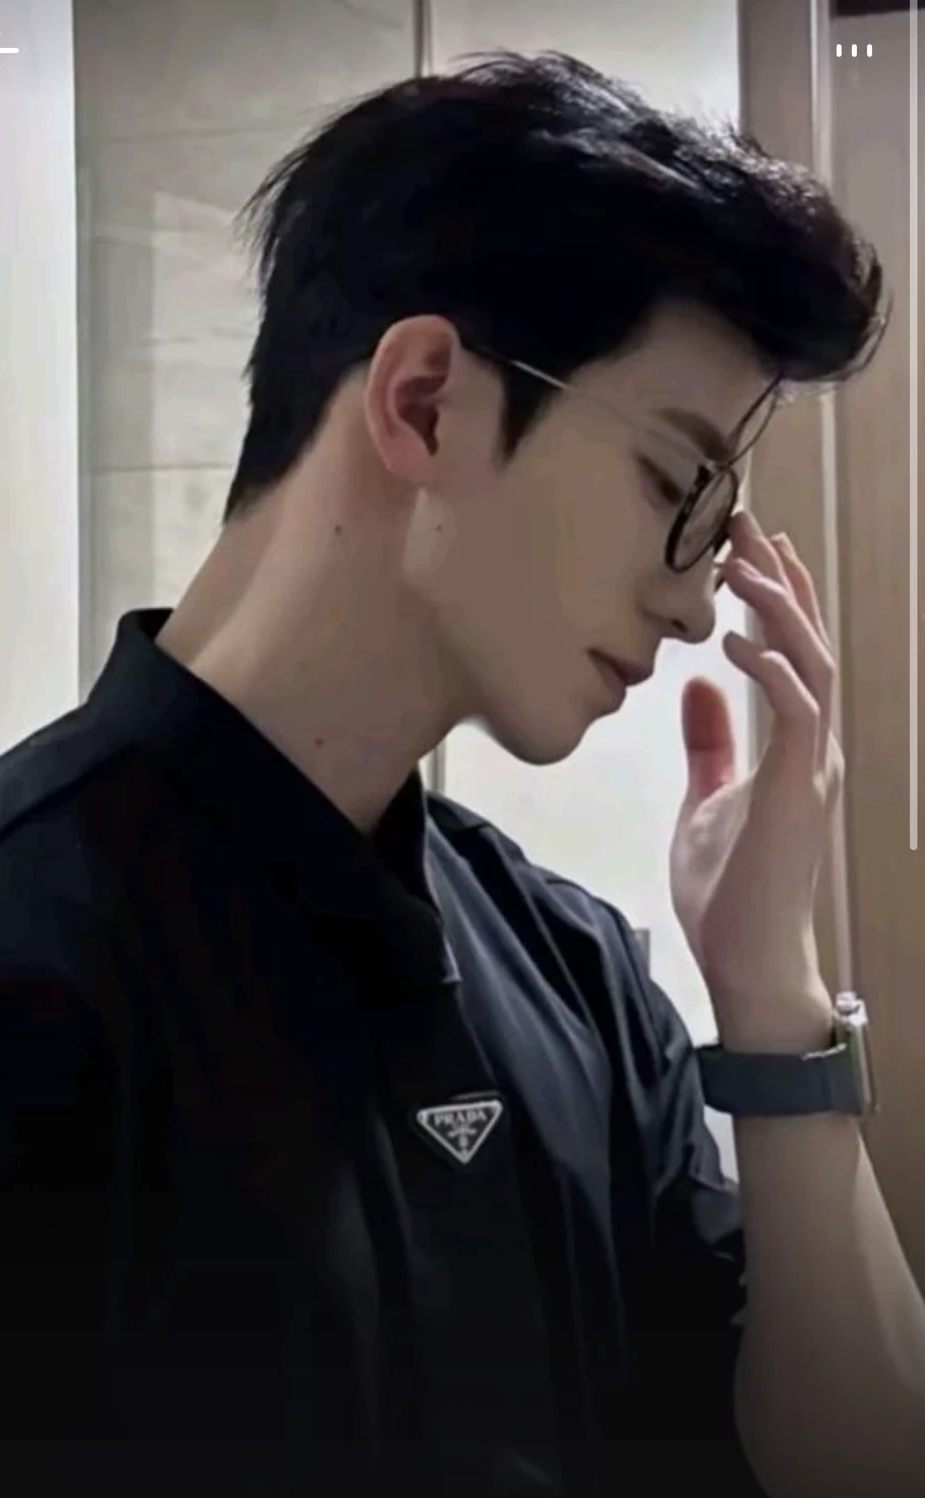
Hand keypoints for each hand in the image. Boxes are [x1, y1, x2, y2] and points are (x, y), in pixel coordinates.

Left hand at [670, 511, 841, 1046]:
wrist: (747, 961)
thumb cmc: (730, 891)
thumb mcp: (706, 799)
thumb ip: (709, 743)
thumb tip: (696, 685)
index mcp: (794, 746)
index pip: (791, 653)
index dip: (776, 598)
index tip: (751, 547)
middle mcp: (813, 746)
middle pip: (805, 642)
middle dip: (779, 582)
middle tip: (748, 524)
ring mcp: (812, 766)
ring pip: (808, 664)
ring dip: (777, 610)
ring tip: (743, 563)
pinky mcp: (798, 789)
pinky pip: (796, 713)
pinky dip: (768, 670)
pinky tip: (732, 639)